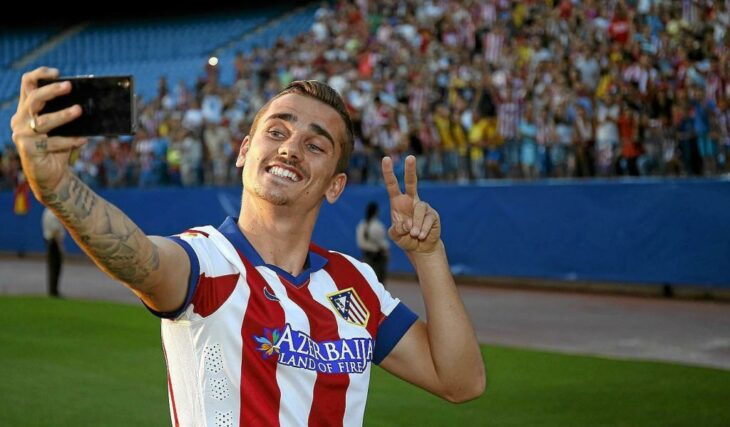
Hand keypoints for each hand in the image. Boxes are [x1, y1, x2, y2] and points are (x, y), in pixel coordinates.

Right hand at [10, 67, 86, 200]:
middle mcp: (20, 119)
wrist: (52, 175)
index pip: (27, 85)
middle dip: (52, 90)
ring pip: (43, 121)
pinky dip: (69, 141)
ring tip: (79, 110)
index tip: (57, 73)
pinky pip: (51, 143)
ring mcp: (22, 135)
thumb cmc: (59, 147)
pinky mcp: (29, 150)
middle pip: (33, 99)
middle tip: (69, 86)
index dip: (40, 75)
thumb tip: (88, 103)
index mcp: (26, 109)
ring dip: (62, 115)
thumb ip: (67, 115)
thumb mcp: (63, 128)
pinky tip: (83, 140)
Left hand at [382, 155, 440, 252]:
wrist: (421, 248)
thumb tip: (406, 223)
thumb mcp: (395, 236)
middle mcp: (411, 200)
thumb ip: (396, 230)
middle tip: (410, 157)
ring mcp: (423, 206)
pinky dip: (422, 229)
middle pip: (411, 182)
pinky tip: (421, 236)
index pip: (392, 185)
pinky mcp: (432, 214)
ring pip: (419, 209)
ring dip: (415, 224)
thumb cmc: (405, 238)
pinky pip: (427, 219)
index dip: (388, 172)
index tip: (386, 159)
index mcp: (398, 202)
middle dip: (410, 169)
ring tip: (414, 235)